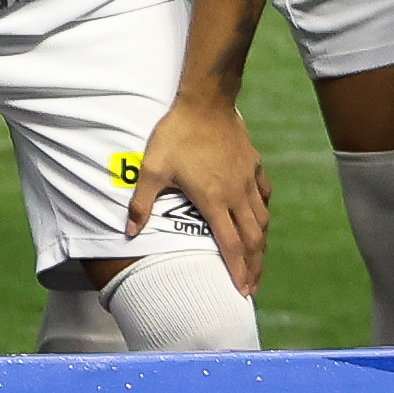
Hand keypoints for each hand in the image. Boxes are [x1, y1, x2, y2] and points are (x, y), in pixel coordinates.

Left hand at [128, 94, 270, 293]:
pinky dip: (263, 210)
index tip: (241, 291)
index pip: (230, 245)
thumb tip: (130, 232)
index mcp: (214, 201)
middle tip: (252, 288)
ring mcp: (247, 179)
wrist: (206, 101)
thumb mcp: (152, 169)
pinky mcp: (253, 165)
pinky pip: (263, 194)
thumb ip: (141, 203)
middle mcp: (236, 195)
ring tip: (258, 260)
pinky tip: (260, 216)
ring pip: (262, 219)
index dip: (237, 270)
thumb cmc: (177, 135)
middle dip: (254, 267)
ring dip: (261, 243)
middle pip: (253, 239)